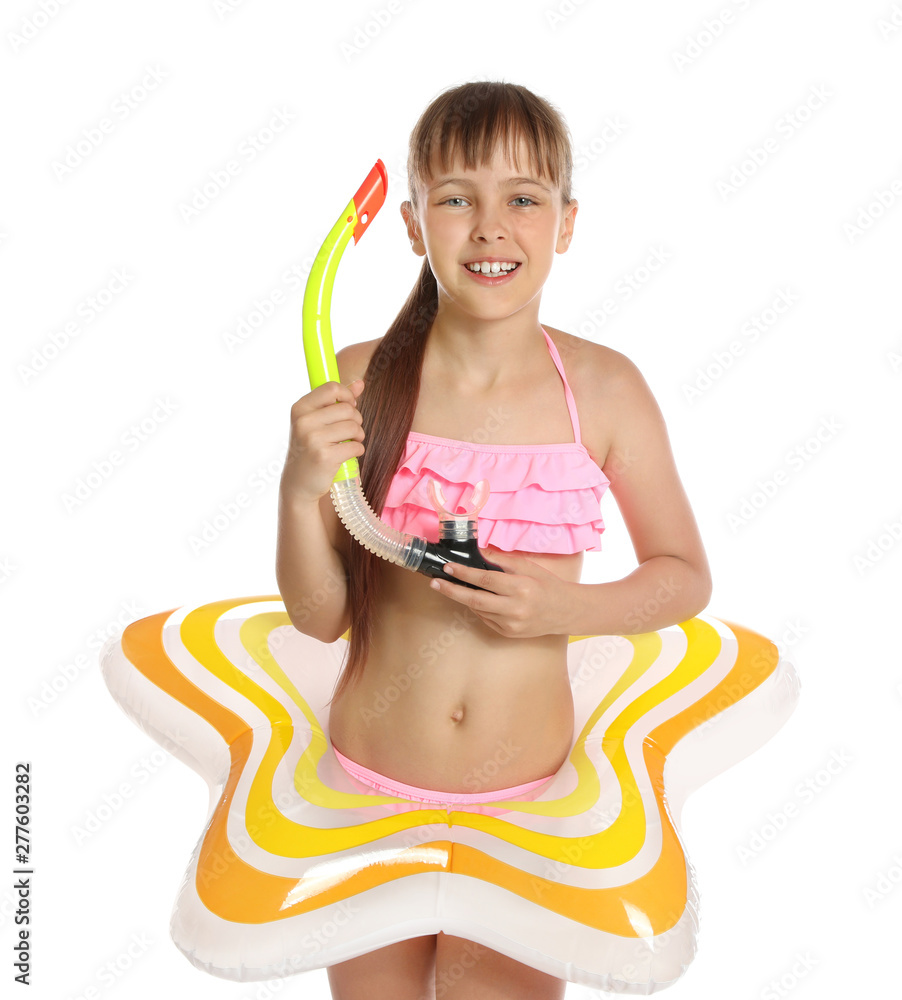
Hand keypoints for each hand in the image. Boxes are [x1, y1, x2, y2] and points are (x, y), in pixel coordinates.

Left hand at [428, 547, 573, 637]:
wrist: (566, 611)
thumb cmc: (548, 585)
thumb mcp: (528, 567)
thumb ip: (502, 560)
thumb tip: (477, 551)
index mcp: (521, 588)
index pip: (486, 580)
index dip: (464, 573)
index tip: (448, 567)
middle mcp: (515, 608)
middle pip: (474, 599)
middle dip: (451, 590)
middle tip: (435, 582)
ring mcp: (511, 624)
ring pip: (478, 610)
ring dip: (464, 598)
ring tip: (453, 586)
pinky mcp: (508, 633)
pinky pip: (485, 619)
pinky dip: (478, 607)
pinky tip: (477, 598)